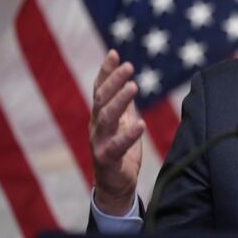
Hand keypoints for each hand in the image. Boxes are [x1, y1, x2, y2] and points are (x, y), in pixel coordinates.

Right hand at [89, 50, 144, 214]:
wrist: (114, 184)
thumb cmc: (120, 150)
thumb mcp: (121, 122)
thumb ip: (122, 104)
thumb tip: (127, 79)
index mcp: (100, 115)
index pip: (99, 89)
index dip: (105, 71)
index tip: (114, 53)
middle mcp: (96, 126)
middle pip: (101, 99)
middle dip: (113, 81)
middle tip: (128, 66)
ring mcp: (98, 142)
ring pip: (106, 118)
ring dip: (120, 101)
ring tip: (134, 87)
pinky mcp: (106, 159)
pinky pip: (116, 146)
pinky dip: (128, 135)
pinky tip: (141, 124)